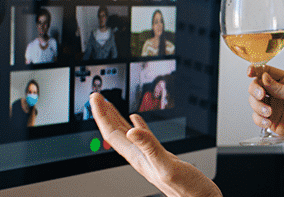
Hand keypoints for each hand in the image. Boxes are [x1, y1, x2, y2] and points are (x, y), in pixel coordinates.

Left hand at [90, 93, 221, 196]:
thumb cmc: (187, 190)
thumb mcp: (167, 166)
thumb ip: (150, 147)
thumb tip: (131, 130)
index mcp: (137, 157)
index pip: (112, 133)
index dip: (102, 115)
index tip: (95, 98)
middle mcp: (139, 156)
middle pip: (115, 132)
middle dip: (104, 114)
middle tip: (96, 97)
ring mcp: (148, 156)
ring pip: (126, 133)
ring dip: (116, 118)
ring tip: (109, 105)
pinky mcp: (160, 156)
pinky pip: (143, 137)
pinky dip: (138, 126)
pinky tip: (136, 120)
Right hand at [247, 65, 283, 178]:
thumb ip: (281, 88)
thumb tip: (265, 78)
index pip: (268, 71)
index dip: (256, 69)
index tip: (250, 72)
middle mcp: (278, 93)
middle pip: (257, 85)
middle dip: (255, 89)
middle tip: (261, 95)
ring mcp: (273, 106)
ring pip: (254, 101)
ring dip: (257, 106)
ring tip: (268, 112)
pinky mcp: (270, 120)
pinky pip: (257, 117)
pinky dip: (259, 119)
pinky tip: (268, 121)